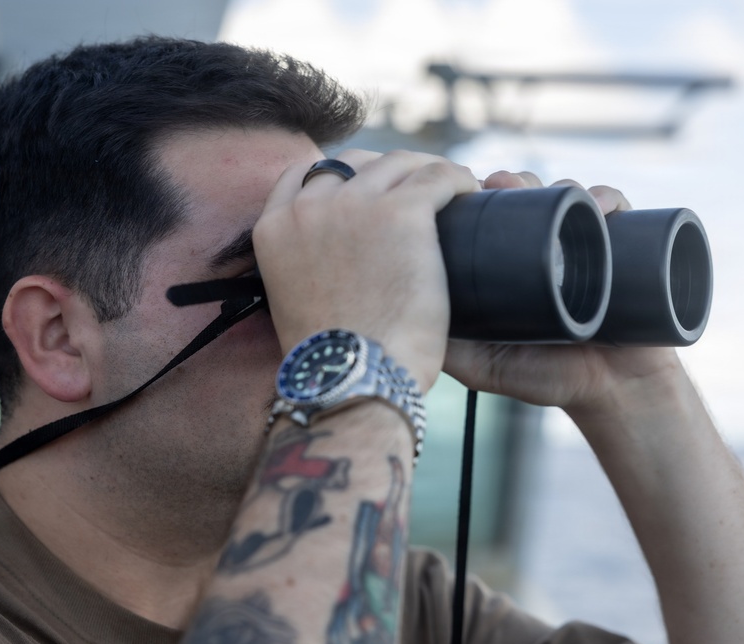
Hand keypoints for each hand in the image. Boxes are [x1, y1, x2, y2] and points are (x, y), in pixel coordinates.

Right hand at [253, 150, 480, 391]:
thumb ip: (305, 264)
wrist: (354, 381)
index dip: (341, 176)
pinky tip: (470, 193)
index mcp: (273, 228)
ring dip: (427, 172)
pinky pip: (437, 176)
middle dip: (388, 172)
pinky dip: (457, 179)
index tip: (369, 189)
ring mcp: (353, 205)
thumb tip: (337, 260)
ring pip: (400, 163)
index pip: (303, 173)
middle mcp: (307, 207)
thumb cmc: (333, 360)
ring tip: (452, 191)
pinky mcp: (400, 212)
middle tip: (417, 192)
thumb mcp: (293, 299)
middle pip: (355, 163)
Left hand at [442, 171, 682, 413]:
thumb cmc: (545, 378)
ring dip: (555, 184)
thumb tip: (400, 324)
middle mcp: (547, 248)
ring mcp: (586, 245)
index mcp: (511, 264)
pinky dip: (607, 199)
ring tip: (546, 191)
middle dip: (513, 182)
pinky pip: (617, 210)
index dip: (478, 198)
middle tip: (500, 185)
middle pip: (527, 195)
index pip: (491, 216)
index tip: (464, 193)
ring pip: (568, 195)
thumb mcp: (482, 366)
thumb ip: (446, 349)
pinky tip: (597, 204)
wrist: (611, 394)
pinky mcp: (626, 249)